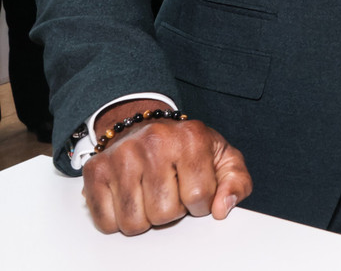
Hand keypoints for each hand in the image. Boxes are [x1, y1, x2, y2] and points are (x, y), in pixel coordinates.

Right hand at [81, 100, 251, 234]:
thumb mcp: (223, 157)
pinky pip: (106, 222)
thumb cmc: (187, 147)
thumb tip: (223, 209)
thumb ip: (236, 182)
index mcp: (191, 137)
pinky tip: (130, 198)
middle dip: (173, 211)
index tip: (196, 190)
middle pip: (165, 213)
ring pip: (134, 222)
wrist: (146, 126)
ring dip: (146, 218)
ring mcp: (121, 156)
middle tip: (171, 190)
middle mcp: (154, 142)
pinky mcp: (95, 171)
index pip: (200, 197)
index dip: (201, 203)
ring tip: (151, 194)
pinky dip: (119, 220)